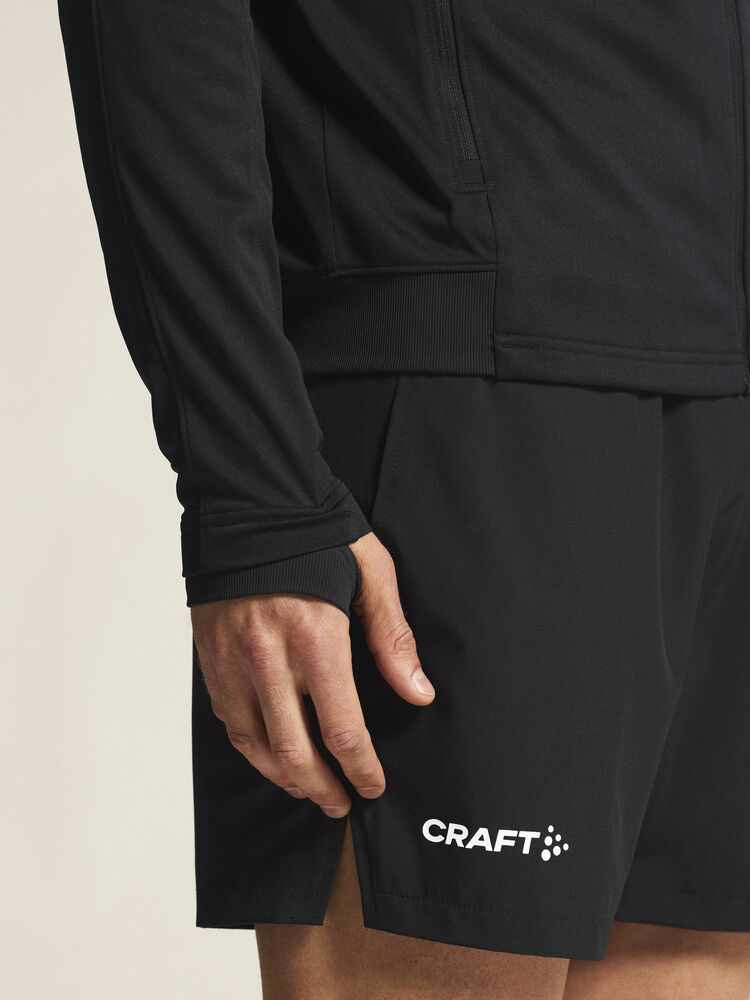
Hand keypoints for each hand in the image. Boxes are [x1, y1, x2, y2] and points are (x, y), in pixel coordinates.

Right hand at [190, 531, 434, 817]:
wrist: (248, 499)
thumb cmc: (315, 530)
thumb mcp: (371, 573)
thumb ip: (392, 638)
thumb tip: (418, 693)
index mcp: (315, 637)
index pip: (341, 729)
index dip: (359, 768)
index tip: (372, 787)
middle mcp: (268, 657)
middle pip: (294, 752)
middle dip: (321, 787)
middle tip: (340, 804)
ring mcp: (232, 659)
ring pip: (254, 744)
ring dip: (283, 776)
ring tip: (308, 788)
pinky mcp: (209, 654)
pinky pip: (228, 719)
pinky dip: (251, 746)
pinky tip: (270, 752)